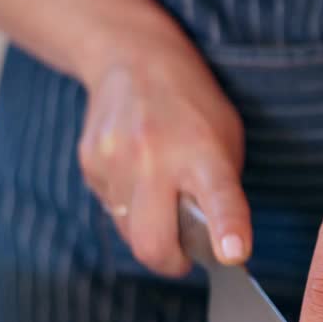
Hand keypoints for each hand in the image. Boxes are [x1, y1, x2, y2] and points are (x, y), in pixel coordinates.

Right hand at [77, 46, 251, 275]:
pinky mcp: (89, 164)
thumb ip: (223, 192)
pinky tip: (138, 176)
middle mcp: (155, 156)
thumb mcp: (226, 139)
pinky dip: (129, 208)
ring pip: (129, 233)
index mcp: (203, 151)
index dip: (227, 230)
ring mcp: (115, 160)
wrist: (132, 58)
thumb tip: (217, 248)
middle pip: (152, 242)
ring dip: (149, 231)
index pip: (219, 198)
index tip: (233, 255)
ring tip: (162, 198)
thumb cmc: (192, 106)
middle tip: (184, 256)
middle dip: (171, 262)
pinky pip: (111, 210)